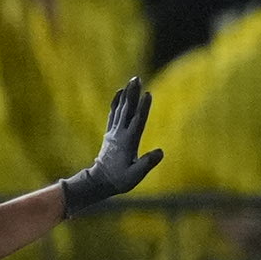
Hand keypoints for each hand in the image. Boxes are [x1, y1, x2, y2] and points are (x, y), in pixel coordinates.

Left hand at [63, 72, 158, 202]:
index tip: (148, 94)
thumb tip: (161, 151)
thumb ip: (147, 163)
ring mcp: (113, 132)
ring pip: (120, 109)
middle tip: (137, 78)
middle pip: (128, 110)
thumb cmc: (119, 180)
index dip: (143, 107)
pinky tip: (119, 93)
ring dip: (126, 94)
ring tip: (131, 81)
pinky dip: (116, 102)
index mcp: (128, 141)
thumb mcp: (135, 175)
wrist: (100, 181)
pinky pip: (113, 113)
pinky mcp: (110, 133)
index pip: (138, 121)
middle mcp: (120, 133)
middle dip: (133, 93)